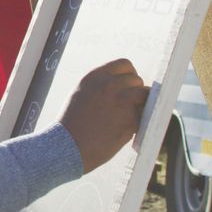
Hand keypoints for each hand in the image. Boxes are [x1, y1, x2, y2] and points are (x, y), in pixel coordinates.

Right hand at [58, 59, 147, 173]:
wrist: (67, 147)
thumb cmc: (72, 123)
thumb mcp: (81, 94)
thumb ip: (101, 86)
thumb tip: (125, 84)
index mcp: (94, 77)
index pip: (124, 64)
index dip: (128, 75)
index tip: (126, 86)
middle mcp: (109, 85)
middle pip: (136, 79)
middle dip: (135, 91)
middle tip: (128, 106)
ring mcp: (121, 101)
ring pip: (145, 94)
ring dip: (141, 104)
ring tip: (130, 115)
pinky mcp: (131, 120)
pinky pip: (145, 114)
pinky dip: (139, 121)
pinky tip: (125, 129)